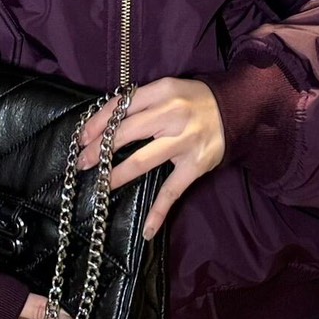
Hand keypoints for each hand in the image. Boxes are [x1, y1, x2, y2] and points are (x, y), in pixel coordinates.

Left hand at [73, 77, 226, 240]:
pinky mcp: (195, 165)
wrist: (237, 109)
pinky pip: (172, 191)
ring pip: (141, 161)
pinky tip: (147, 229)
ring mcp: (184, 141)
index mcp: (161, 92)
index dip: (97, 123)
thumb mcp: (167, 90)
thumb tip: (105, 123)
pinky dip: (159, 212)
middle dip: (99, 150)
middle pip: (125, 133)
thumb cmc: (194, 100)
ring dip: (116, 175)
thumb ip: (141, 102)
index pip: (121, 106)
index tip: (81, 138)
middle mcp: (171, 114)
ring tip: (101, 185)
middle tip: (82, 162)